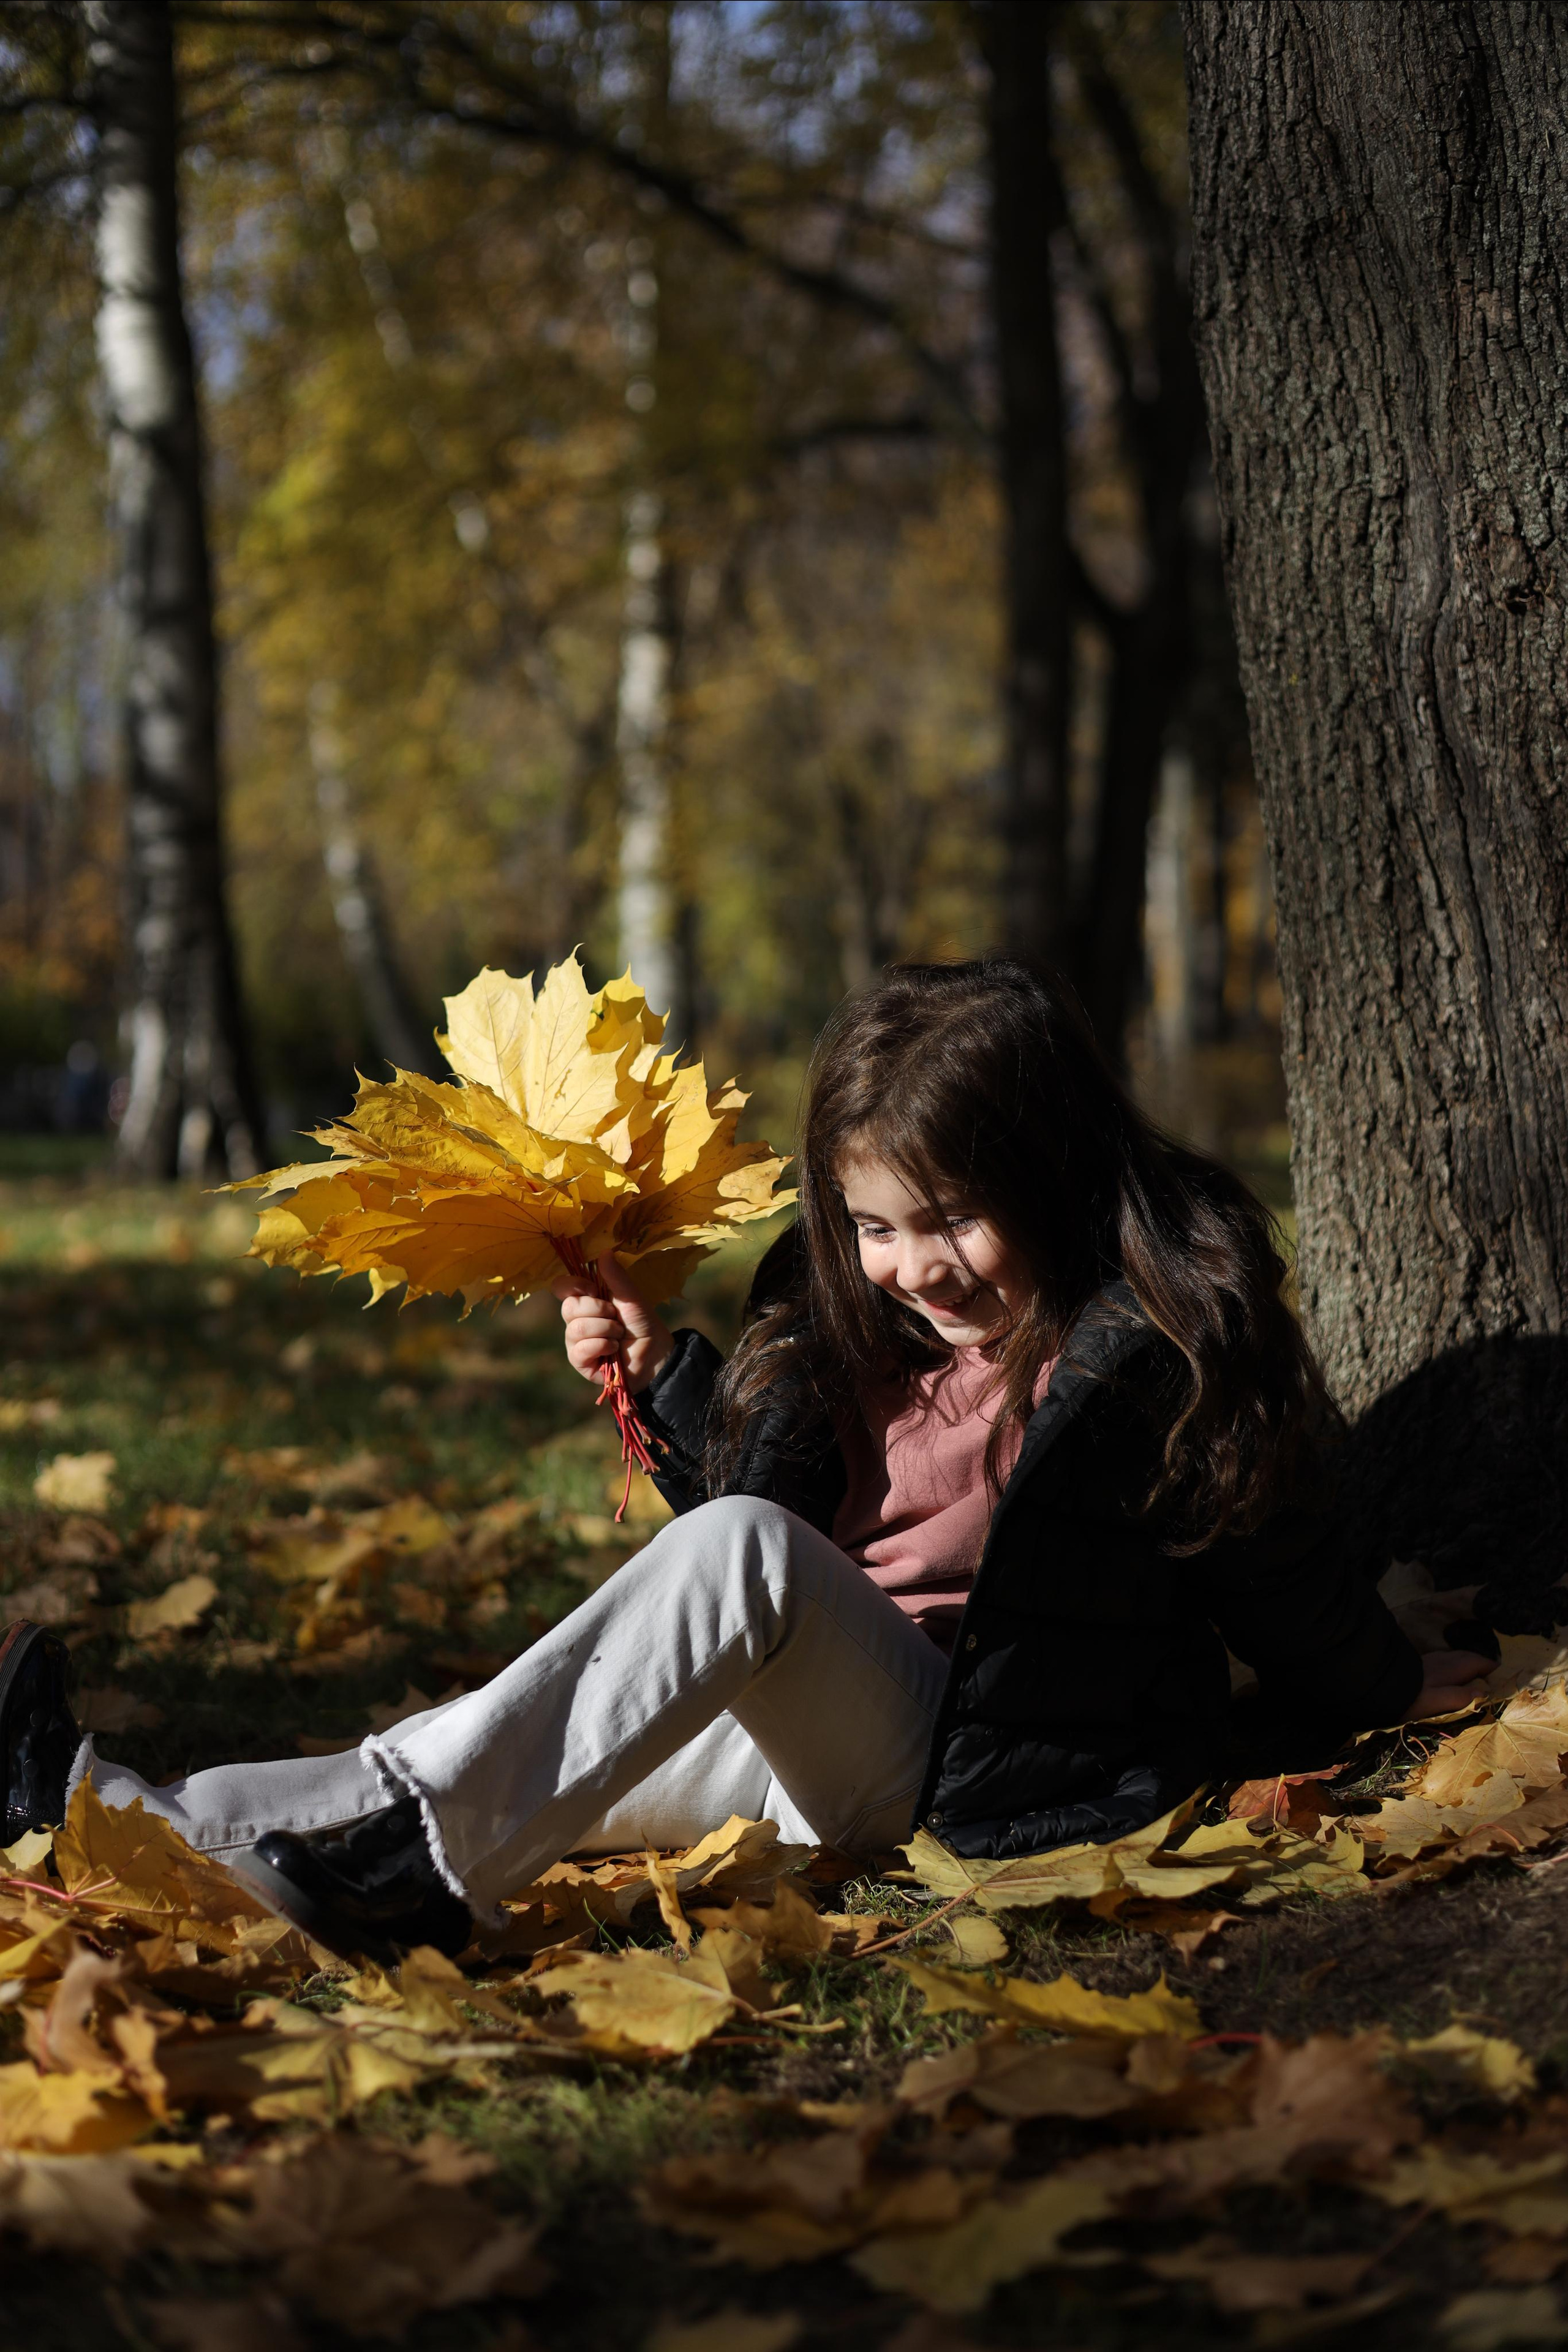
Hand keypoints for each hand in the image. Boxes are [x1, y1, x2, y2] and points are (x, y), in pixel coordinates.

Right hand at [552, 1251, 673, 1392]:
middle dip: (599, 1310)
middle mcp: (576, 1319)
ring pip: (577, 1328)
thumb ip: (616, 1276)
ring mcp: (575, 1341)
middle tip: (616, 1317)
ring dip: (606, 1329)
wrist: (654, 1353)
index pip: (561, 1287)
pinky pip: (580, 1349)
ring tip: (619, 1335)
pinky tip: (613, 1349)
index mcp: (585, 1300)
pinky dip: (602, 1346)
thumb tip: (604, 1251)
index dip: (573, 1285)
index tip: (594, 1288)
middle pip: (569, 1307)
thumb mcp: (630, 1297)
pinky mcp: (579, 1360)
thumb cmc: (641, 1322)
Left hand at [1401, 1648, 1495, 1720]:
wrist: (1373, 1685)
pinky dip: (1448, 1663)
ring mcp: (1425, 1661)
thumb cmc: (1406, 1698)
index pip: (1475, 1663)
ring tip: (1469, 1668)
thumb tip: (1484, 1693)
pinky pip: (1438, 1660)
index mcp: (1448, 1670)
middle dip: (1477, 1661)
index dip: (1489, 1666)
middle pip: (1463, 1656)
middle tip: (1488, 1668)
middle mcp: (1439, 1661)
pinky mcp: (1413, 1664)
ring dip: (1462, 1660)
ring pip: (1450, 1657)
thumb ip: (1459, 1697)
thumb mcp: (1434, 1702)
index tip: (1501, 1671)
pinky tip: (1443, 1670)